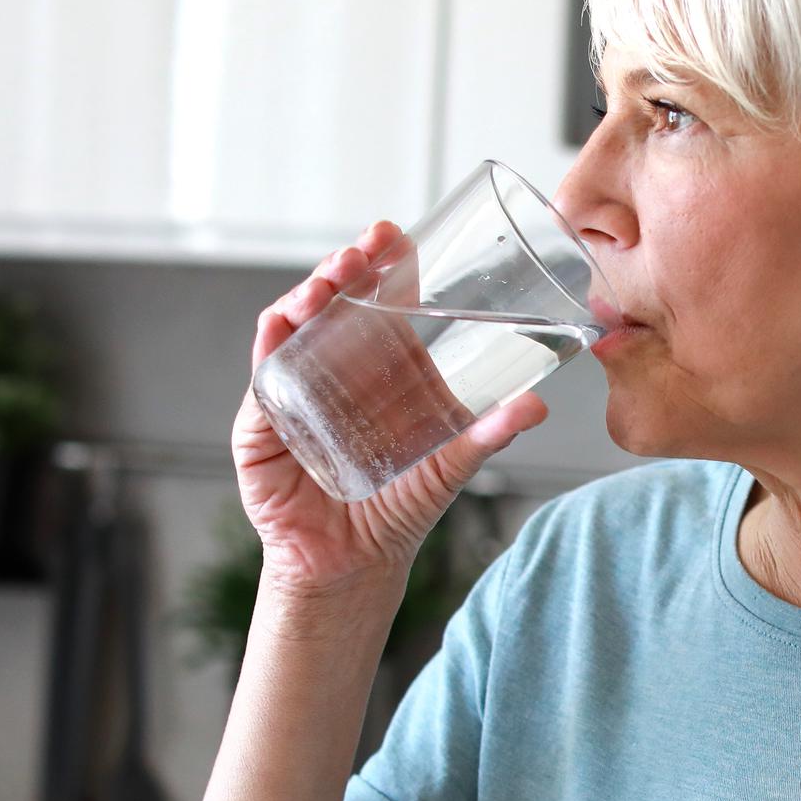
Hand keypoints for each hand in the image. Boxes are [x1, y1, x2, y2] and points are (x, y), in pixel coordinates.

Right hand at [232, 221, 548, 595]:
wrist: (352, 565)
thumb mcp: (450, 465)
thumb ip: (489, 433)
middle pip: (332, 302)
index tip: (395, 235)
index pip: (376, 301)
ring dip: (307, 295)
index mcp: (379, 367)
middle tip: (362, 251)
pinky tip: (280, 324)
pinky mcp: (262, 423)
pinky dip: (270, 346)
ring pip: (294, 327)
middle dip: (343, 268)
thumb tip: (537, 406)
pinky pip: (263, 376)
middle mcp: (333, 369)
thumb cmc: (399, 508)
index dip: (382, 265)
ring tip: (330, 278)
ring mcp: (294, 390)